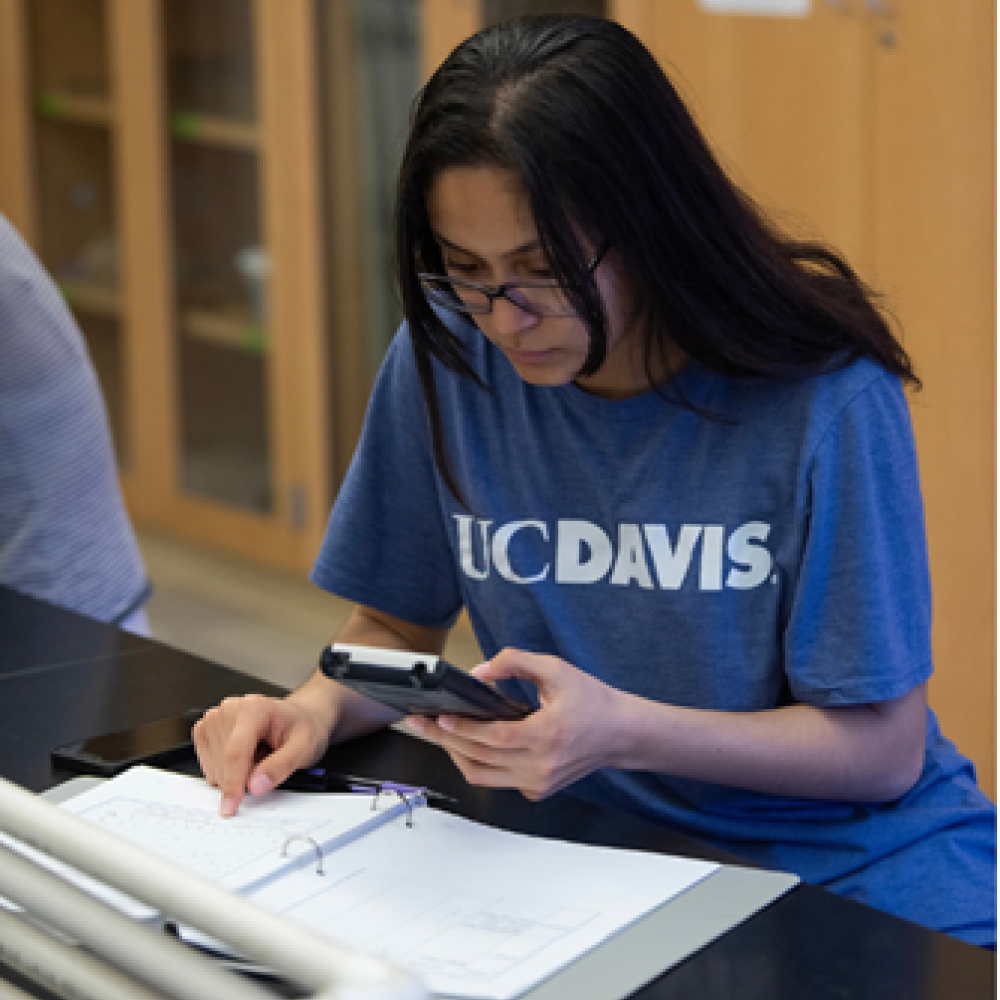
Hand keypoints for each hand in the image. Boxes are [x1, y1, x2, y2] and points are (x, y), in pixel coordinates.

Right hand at [193, 694, 330, 816]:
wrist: (300, 718)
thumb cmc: (302, 729)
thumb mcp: (305, 747)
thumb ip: (281, 766)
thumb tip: (255, 786)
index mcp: (254, 708)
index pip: (235, 751)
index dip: (232, 782)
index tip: (230, 807)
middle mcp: (230, 709)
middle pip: (223, 761)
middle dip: (243, 777)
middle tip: (269, 762)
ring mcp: (215, 718)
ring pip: (214, 766)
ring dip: (235, 774)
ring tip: (259, 755)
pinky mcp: (206, 730)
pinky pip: (208, 765)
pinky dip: (225, 770)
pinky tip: (245, 757)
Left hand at [406, 648, 624, 799]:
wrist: (620, 733)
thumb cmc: (592, 701)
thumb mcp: (556, 669)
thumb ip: (515, 662)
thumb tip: (479, 671)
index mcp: (548, 736)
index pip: (495, 738)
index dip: (464, 729)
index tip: (441, 717)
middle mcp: (541, 766)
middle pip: (480, 759)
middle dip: (445, 739)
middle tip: (422, 723)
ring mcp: (538, 783)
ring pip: (482, 776)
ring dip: (456, 754)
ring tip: (438, 733)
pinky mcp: (537, 790)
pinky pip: (497, 780)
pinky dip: (478, 763)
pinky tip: (468, 743)